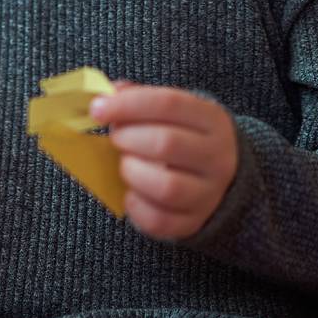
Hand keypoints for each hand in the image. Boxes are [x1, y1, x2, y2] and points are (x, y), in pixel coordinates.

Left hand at [89, 80, 238, 240]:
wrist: (219, 176)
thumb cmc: (183, 136)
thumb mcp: (173, 111)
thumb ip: (139, 98)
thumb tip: (106, 95)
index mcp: (211, 119)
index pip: (169, 103)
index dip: (127, 104)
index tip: (98, 109)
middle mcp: (217, 157)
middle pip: (166, 143)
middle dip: (127, 138)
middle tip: (115, 138)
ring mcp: (209, 193)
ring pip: (166, 187)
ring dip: (132, 172)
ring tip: (125, 164)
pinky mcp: (194, 222)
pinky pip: (159, 220)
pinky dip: (135, 206)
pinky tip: (129, 193)